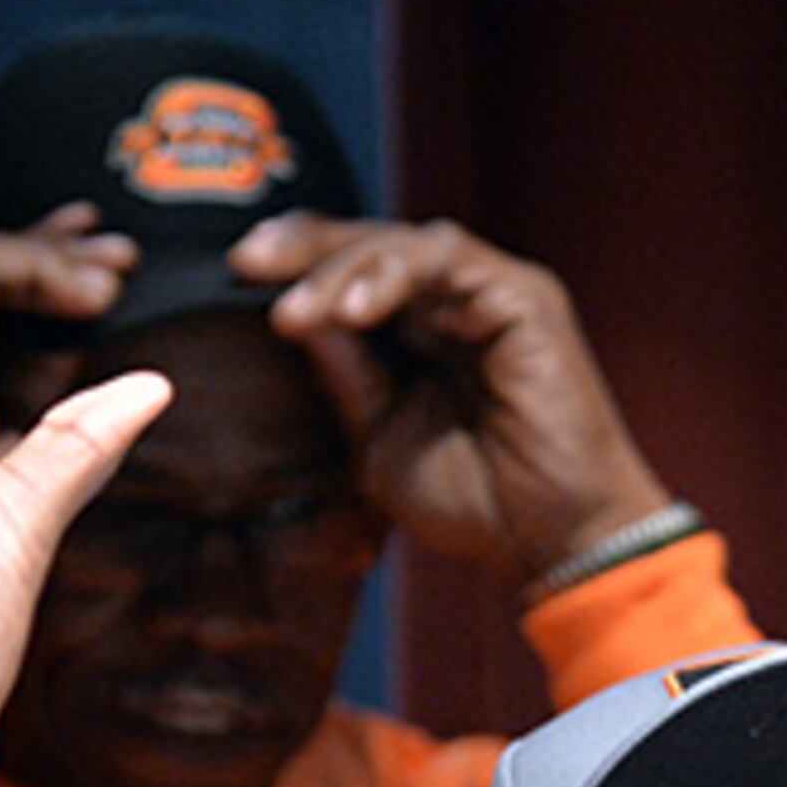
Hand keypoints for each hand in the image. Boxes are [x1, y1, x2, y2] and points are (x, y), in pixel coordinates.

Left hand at [230, 211, 674, 585]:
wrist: (553, 540)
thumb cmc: (475, 503)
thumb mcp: (379, 439)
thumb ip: (345, 378)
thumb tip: (295, 319)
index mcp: (418, 333)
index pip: (348, 275)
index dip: (294, 268)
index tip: (233, 277)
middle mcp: (455, 302)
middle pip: (368, 245)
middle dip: (304, 250)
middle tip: (244, 265)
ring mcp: (490, 293)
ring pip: (402, 246)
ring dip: (340, 271)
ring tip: (296, 313)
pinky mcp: (523, 296)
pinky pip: (447, 259)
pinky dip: (396, 276)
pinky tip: (356, 313)